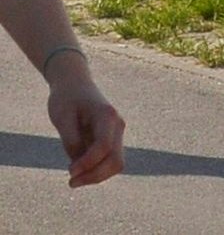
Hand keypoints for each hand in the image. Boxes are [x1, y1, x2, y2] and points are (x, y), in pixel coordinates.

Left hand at [43, 54, 119, 185]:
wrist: (75, 84)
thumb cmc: (66, 99)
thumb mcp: (62, 118)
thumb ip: (71, 140)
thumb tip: (78, 165)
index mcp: (107, 116)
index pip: (103, 147)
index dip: (87, 163)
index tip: (69, 172)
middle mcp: (117, 125)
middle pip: (116, 160)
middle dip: (95, 176)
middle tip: (71, 183)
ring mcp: (117, 133)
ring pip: (116, 163)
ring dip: (96, 176)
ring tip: (74, 180)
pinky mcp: (111, 139)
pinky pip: (108, 161)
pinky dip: (95, 170)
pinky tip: (78, 171)